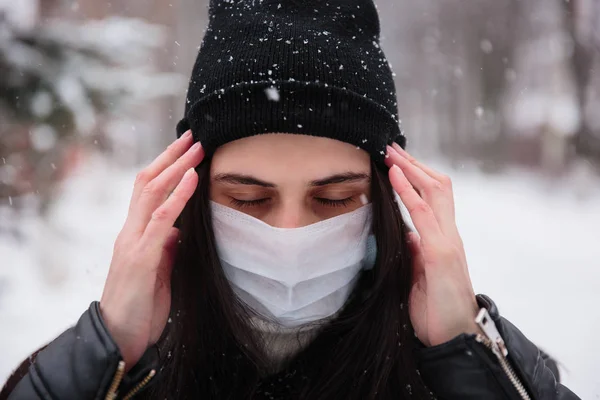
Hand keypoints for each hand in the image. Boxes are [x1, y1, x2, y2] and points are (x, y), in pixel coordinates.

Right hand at [100, 130, 203, 367]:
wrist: (119, 340)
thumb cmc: (140, 307)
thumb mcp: (158, 272)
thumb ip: (165, 249)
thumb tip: (179, 231)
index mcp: (135, 235)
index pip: (147, 191)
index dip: (165, 167)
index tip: (185, 150)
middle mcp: (130, 232)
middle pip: (146, 182)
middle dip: (170, 157)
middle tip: (192, 136)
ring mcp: (133, 243)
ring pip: (151, 192)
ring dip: (176, 167)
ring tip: (196, 148)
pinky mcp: (141, 258)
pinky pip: (161, 219)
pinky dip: (178, 196)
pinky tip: (192, 178)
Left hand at [385, 143, 479, 346]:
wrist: (455, 337)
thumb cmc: (436, 309)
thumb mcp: (421, 274)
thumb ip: (418, 251)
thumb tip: (408, 234)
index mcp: (443, 239)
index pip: (434, 197)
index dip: (417, 176)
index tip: (397, 160)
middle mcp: (449, 234)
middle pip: (437, 186)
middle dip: (414, 163)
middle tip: (391, 146)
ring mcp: (447, 241)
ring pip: (434, 192)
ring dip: (411, 168)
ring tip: (390, 153)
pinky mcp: (440, 253)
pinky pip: (424, 214)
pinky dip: (409, 191)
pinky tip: (395, 176)